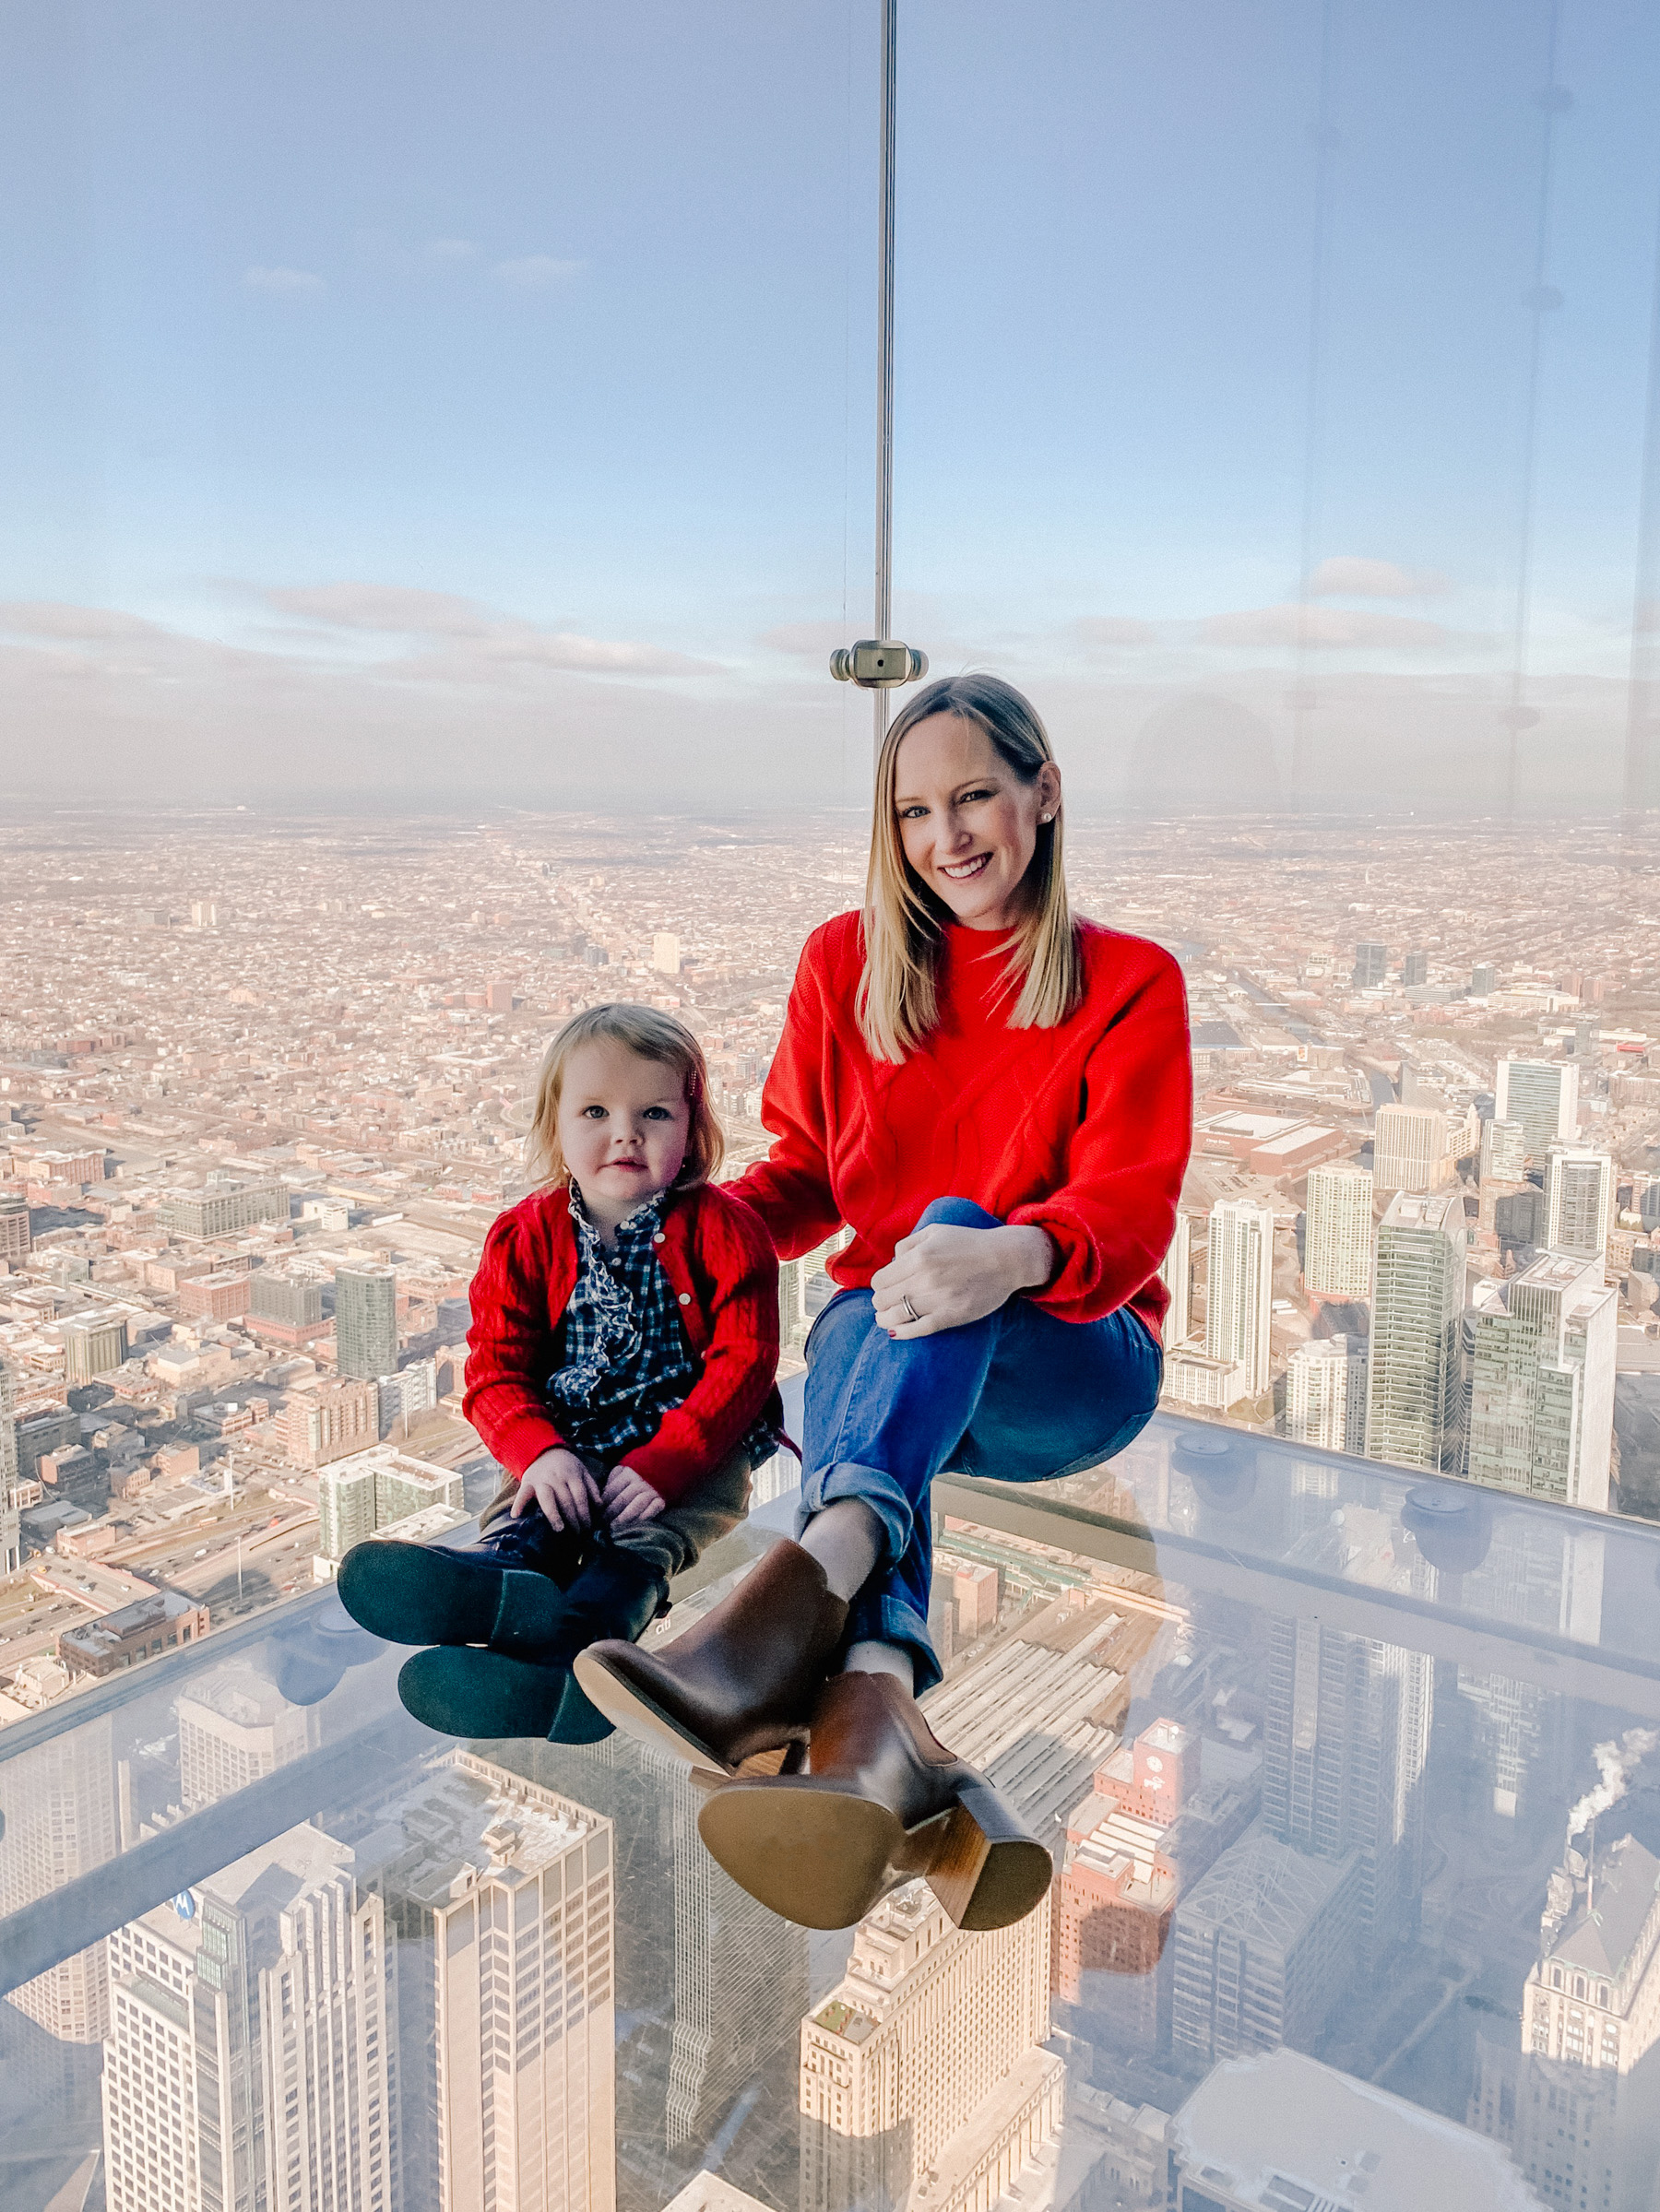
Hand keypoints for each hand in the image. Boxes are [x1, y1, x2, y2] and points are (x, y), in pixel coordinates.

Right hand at [513, 1447, 602, 1531]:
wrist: (544, 1450)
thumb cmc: (566, 1465)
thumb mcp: (582, 1470)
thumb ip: (591, 1487)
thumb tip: (600, 1505)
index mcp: (572, 1475)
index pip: (580, 1496)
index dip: (584, 1512)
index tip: (587, 1527)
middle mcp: (557, 1477)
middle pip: (566, 1500)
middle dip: (573, 1518)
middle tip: (578, 1533)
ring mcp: (541, 1479)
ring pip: (547, 1498)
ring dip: (553, 1514)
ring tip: (559, 1529)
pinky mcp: (527, 1481)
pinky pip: (522, 1493)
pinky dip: (518, 1503)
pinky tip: (516, 1515)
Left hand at [604, 1463, 665, 1528]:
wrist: (657, 1477)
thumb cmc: (631, 1482)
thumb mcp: (619, 1477)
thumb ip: (610, 1486)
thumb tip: (599, 1503)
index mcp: (627, 1473)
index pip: (612, 1490)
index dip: (603, 1504)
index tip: (597, 1514)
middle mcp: (640, 1481)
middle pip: (623, 1498)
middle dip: (611, 1512)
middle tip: (603, 1523)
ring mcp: (651, 1491)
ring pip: (637, 1504)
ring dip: (624, 1517)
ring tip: (614, 1526)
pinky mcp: (660, 1501)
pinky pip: (653, 1510)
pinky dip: (643, 1518)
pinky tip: (632, 1525)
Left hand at [870, 1222, 1054, 1339]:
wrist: (1006, 1259)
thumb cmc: (969, 1243)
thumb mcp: (935, 1231)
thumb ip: (908, 1244)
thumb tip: (892, 1262)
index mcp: (919, 1257)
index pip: (880, 1280)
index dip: (880, 1285)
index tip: (886, 1287)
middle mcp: (924, 1279)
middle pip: (883, 1300)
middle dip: (881, 1302)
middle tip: (887, 1302)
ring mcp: (937, 1300)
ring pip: (895, 1317)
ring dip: (885, 1319)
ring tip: (886, 1318)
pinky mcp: (950, 1316)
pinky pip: (917, 1330)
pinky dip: (902, 1333)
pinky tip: (896, 1332)